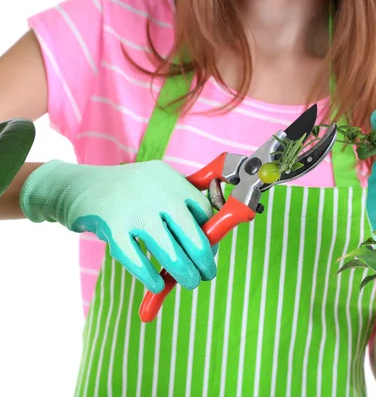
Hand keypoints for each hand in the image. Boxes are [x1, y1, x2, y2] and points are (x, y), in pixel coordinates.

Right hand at [20, 160, 215, 292]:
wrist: (75, 186)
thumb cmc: (125, 194)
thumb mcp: (155, 185)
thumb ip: (180, 203)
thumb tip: (210, 240)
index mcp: (170, 179)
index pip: (203, 211)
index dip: (210, 236)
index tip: (210, 253)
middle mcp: (156, 191)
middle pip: (191, 234)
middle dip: (202, 260)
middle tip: (206, 275)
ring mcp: (133, 208)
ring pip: (168, 251)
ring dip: (182, 272)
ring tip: (189, 283)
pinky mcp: (111, 224)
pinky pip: (137, 259)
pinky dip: (149, 276)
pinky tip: (157, 286)